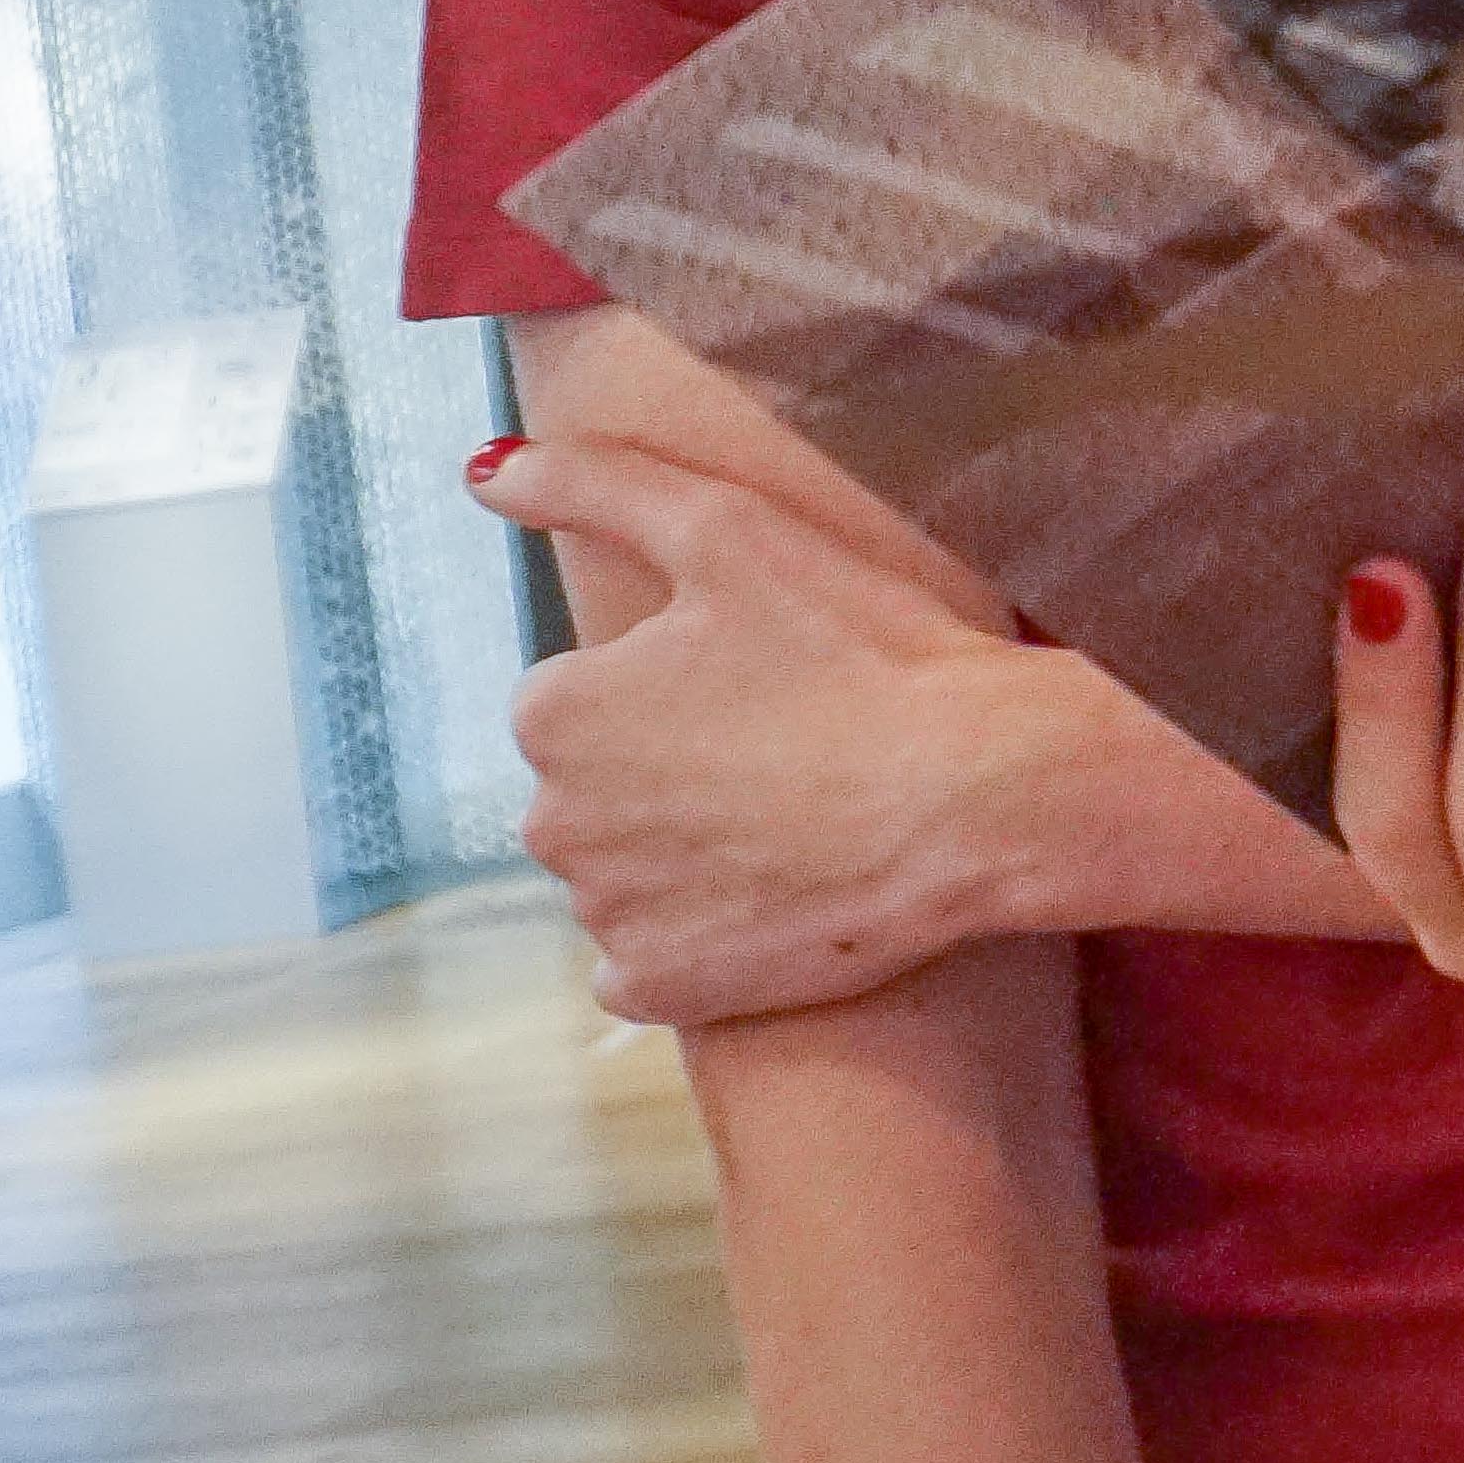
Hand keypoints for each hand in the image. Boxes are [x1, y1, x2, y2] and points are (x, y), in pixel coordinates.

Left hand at [477, 430, 1095, 1020]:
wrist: (982, 795)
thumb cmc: (865, 651)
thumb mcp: (731, 529)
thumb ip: (594, 486)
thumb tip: (482, 474)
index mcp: (554, 709)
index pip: (577, 698)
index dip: (672, 686)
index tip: (759, 683)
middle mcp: (553, 820)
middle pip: (596, 788)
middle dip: (665, 771)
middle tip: (786, 746)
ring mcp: (608, 914)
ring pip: (621, 872)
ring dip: (682, 852)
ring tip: (795, 817)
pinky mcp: (661, 988)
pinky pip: (642, 963)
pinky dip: (691, 937)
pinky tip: (768, 895)